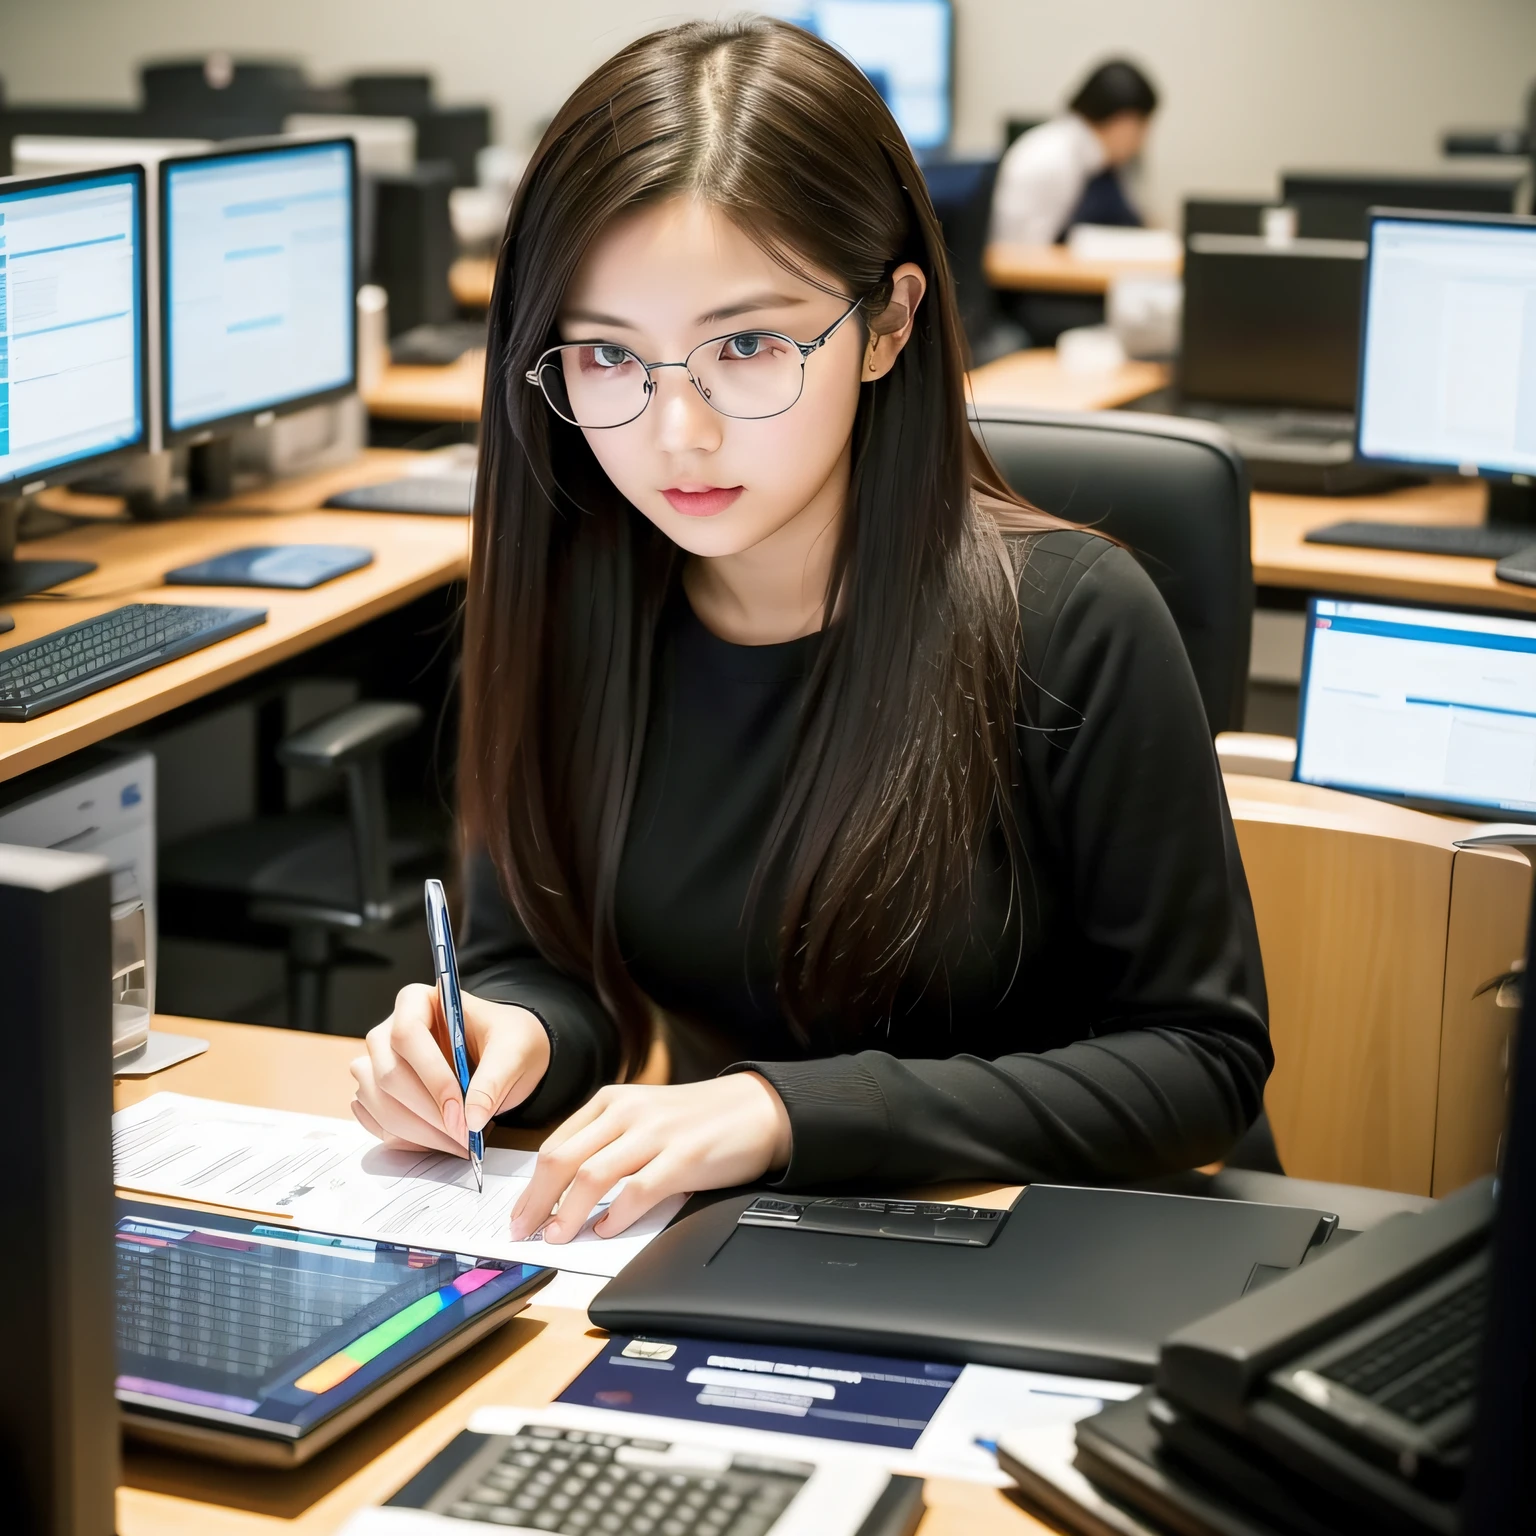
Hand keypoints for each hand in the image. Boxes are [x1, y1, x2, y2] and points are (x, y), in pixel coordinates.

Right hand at [350, 985, 550, 1157]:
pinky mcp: (378, 1094)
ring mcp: (378, 1064)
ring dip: (418, 1131)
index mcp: (418, 1002)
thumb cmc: (507, 1041)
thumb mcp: (515, 1051)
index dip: (432, 1075)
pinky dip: (408, 1138)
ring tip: (459, 1141)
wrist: (506, 1056)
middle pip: (388, 1074)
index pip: (407, 1035)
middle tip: (465, 1135)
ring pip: (378, 1102)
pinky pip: (377, 1121)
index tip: (460, 1109)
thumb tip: (472, 1119)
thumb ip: (494, 1080)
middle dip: (428, 1112)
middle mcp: (388, 1031)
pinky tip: (440, 1140)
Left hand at [508, 1074, 791, 1242]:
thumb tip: (563, 1190)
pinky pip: (637, 1192)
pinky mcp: (683, 1158)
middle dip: (537, 1202)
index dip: (531, 1185)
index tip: (520, 1213)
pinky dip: (616, 1216)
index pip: (555, 1144)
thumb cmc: (696, 1120)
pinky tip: (607, 1230)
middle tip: (524, 1231)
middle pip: (563, 1160)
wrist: (755, 1109)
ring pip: (591, 1177)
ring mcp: (655, 1134)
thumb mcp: (643, 1116)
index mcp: (611, 1102)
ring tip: (556, 1236)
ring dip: (567, 1213)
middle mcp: (627, 1113)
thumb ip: (606, 1141)